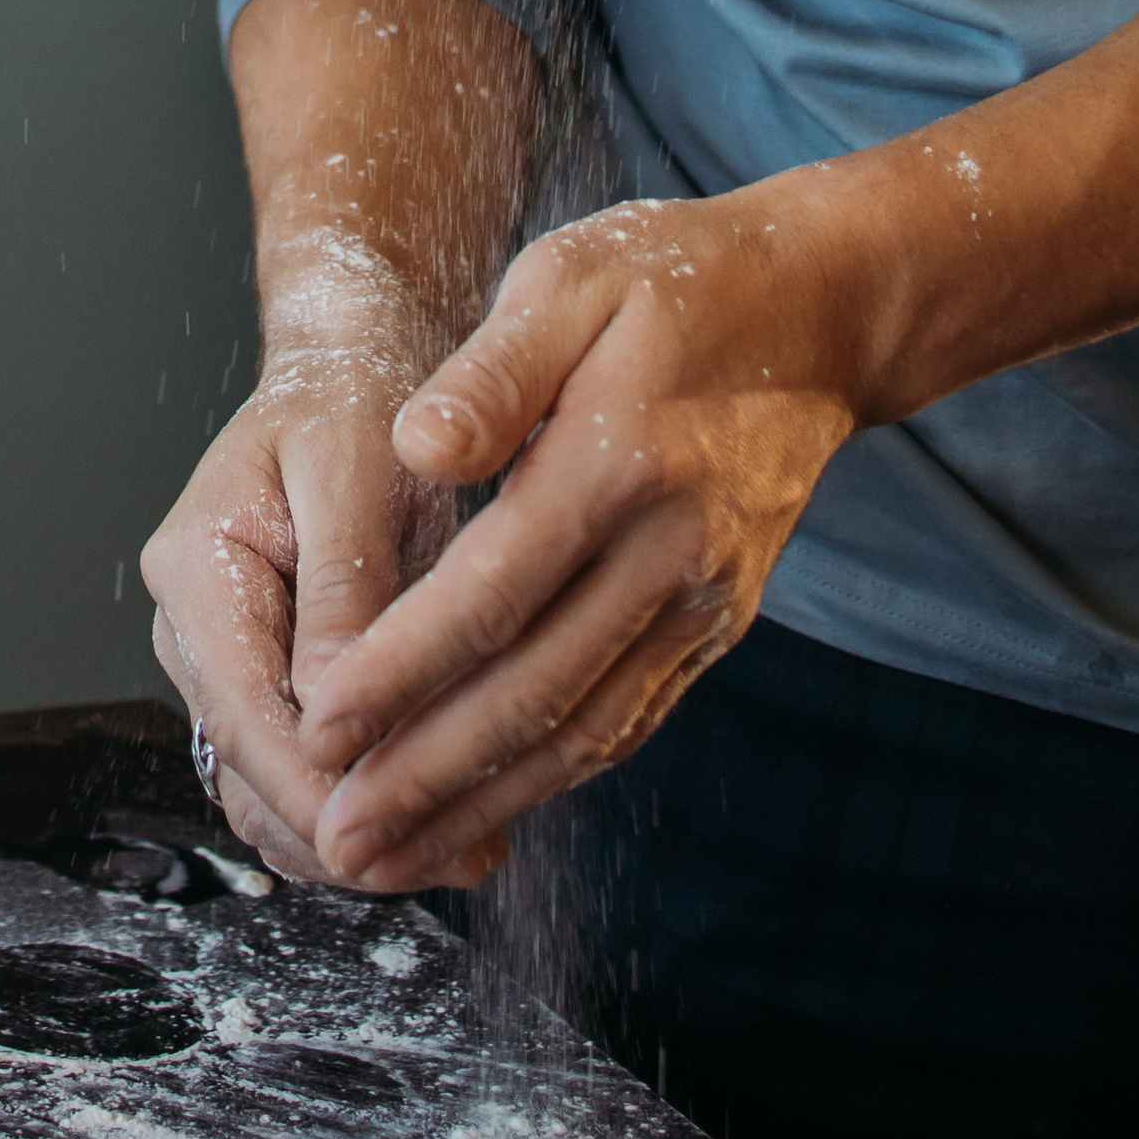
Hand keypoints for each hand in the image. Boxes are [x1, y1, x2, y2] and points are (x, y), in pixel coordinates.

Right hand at [139, 290, 507, 892]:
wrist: (348, 370)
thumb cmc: (352, 400)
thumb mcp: (352, 472)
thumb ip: (341, 590)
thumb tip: (332, 715)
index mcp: (195, 566)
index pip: (244, 716)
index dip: (317, 793)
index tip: (397, 840)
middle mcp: (194, 624)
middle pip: (250, 772)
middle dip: (347, 830)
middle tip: (462, 854)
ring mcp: (227, 658)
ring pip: (271, 790)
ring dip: (360, 829)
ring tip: (470, 847)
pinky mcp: (272, 677)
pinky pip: (303, 767)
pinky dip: (367, 799)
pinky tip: (450, 810)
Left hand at [301, 190, 864, 892]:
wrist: (819, 315)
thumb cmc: (671, 280)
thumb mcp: (569, 278)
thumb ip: (491, 370)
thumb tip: (414, 447)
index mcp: (617, 462)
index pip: (492, 593)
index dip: (401, 670)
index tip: (320, 723)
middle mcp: (668, 553)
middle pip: (533, 692)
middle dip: (426, 776)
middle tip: (339, 840)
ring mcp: (702, 602)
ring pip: (583, 732)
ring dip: (481, 803)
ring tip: (389, 859)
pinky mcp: (716, 627)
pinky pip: (625, 721)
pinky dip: (551, 778)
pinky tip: (485, 813)